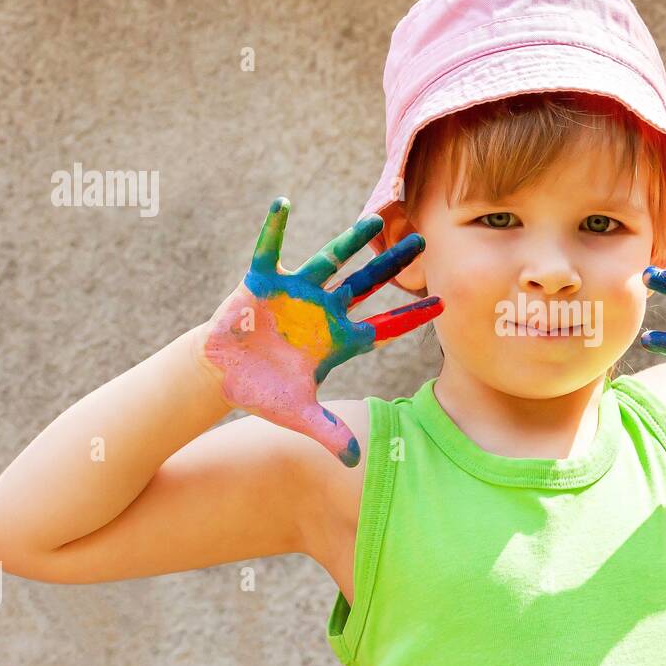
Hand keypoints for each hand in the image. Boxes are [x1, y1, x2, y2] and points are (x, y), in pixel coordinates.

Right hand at [194, 197, 441, 466]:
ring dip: (350, 240)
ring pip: (330, 260)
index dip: (412, 316)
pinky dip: (273, 228)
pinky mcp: (262, 282)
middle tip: (424, 241)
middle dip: (393, 264)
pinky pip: (270, 249)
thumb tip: (353, 462)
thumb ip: (327, 433)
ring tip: (376, 218)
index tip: (443, 303)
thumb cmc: (263, 392)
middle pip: (367, 284)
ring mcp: (296, 293)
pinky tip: (282, 203)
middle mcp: (324, 311)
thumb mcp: (298, 414)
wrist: (222, 375)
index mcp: (338, 340)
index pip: (384, 327)